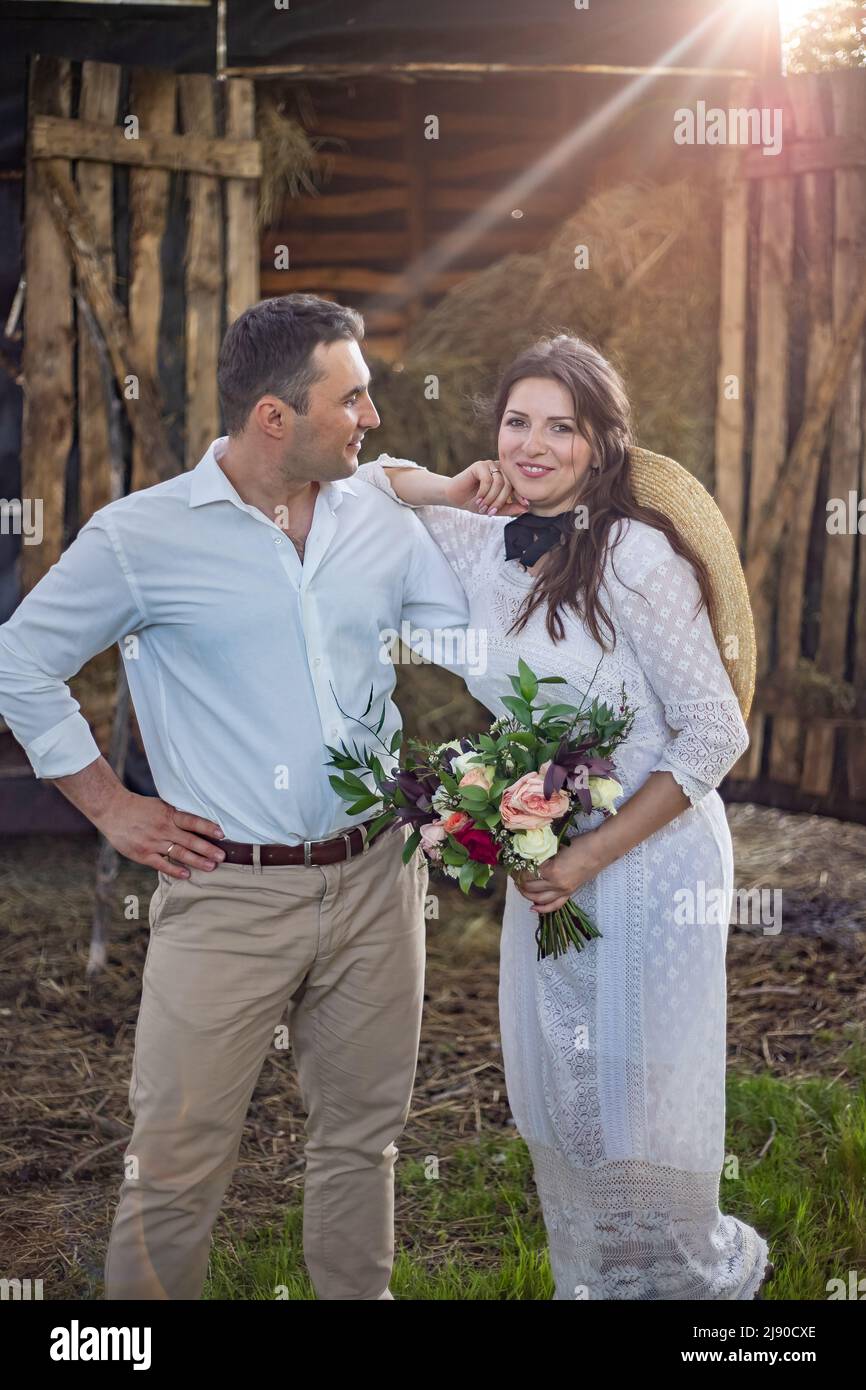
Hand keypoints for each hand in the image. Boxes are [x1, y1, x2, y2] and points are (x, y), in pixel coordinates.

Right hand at [94, 790, 226, 878]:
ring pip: (179, 853)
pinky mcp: (143, 854)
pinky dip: (174, 870)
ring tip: (211, 867)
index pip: (192, 821)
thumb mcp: (161, 806)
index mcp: (169, 815)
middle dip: (207, 849)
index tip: (222, 834)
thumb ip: (177, 815)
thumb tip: (198, 823)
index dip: (207, 827)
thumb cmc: (140, 808)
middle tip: (223, 856)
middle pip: (189, 840)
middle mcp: (163, 829)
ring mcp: (153, 843)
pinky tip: (187, 875)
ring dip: (196, 861)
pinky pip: (162, 864)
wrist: (112, 810)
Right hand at [444, 460, 529, 516]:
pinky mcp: (479, 465)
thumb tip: (526, 509)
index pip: (518, 484)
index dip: (522, 495)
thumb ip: (509, 508)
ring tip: (483, 507)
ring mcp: (489, 465)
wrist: (455, 497)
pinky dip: (483, 492)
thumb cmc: (475, 502)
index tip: (526, 505)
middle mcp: (499, 469)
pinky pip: (487, 480)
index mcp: (506, 477)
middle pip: (509, 484)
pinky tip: (478, 499)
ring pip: (499, 482)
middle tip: (491, 512)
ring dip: (491, 498)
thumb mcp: (494, 508)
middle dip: (501, 501)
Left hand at [514, 835, 603, 913]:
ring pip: (539, 899)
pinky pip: (554, 905)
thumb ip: (542, 855)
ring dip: (526, 894)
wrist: (600, 849)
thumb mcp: (556, 847)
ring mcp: (563, 890)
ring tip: (520, 886)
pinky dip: (542, 908)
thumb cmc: (579, 844)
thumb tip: (528, 858)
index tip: (512, 865)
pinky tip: (533, 908)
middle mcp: (556, 884)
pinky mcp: (569, 893)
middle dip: (518, 882)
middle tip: (513, 874)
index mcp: (551, 870)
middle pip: (529, 888)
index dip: (517, 870)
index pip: (526, 874)